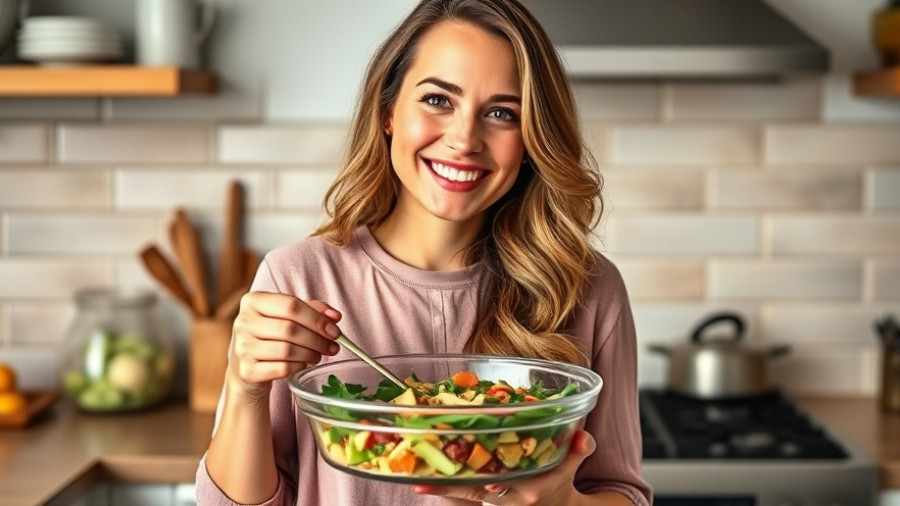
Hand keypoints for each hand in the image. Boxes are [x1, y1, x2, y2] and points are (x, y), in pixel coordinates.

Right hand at [227, 291, 341, 400]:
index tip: (335, 329)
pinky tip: (303, 364)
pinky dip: (299, 367)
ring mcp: (242, 348)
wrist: (247, 365)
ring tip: (318, 355)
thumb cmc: (272, 335)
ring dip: (310, 354)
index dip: (317, 318)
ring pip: (287, 350)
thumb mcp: (289, 316)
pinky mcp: (247, 371)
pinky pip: (282, 368)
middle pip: (290, 329)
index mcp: (253, 301)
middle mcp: (243, 322)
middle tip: (333, 346)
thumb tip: (335, 316)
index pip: (291, 305)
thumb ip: (313, 310)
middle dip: (318, 339)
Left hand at [413, 430, 596, 505]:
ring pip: (463, 493)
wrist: (552, 505)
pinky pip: (459, 492)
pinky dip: (440, 487)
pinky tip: (418, 481)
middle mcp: (507, 496)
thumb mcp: (573, 463)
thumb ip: (580, 448)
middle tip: (425, 480)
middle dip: (452, 487)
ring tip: (414, 480)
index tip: (486, 483)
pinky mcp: (481, 496)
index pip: (510, 485)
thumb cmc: (559, 478)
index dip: (495, 484)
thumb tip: (583, 437)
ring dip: (439, 488)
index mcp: (530, 488)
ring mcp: (492, 498)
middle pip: (477, 491)